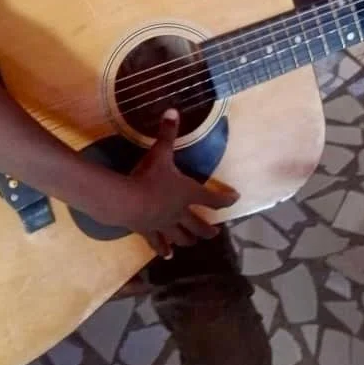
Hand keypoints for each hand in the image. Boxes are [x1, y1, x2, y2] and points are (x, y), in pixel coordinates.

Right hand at [125, 109, 238, 256]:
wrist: (128, 200)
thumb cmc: (149, 176)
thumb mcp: (160, 152)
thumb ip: (167, 132)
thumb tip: (173, 109)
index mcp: (188, 193)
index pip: (214, 199)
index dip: (226, 199)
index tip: (235, 199)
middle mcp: (180, 212)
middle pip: (199, 225)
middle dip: (208, 229)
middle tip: (215, 232)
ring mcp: (165, 225)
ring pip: (181, 237)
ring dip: (189, 240)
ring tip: (193, 242)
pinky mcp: (149, 232)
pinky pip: (158, 243)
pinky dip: (163, 249)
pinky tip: (167, 255)